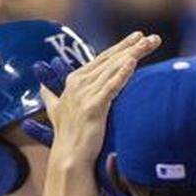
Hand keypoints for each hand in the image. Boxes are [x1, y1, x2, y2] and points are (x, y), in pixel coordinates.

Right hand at [37, 31, 161, 167]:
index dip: (121, 47)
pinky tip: (133, 62)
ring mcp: (85, 95)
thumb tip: (42, 88)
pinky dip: (122, 74)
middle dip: (132, 46)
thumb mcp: (56, 111)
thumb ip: (51, 97)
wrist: (69, 158)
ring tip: (148, 43)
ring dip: (132, 54)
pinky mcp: (93, 107)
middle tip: (152, 37)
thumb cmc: (68, 136)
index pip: (102, 59)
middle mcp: (79, 84)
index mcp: (74, 81)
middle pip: (110, 60)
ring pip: (113, 69)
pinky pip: (111, 87)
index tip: (138, 37)